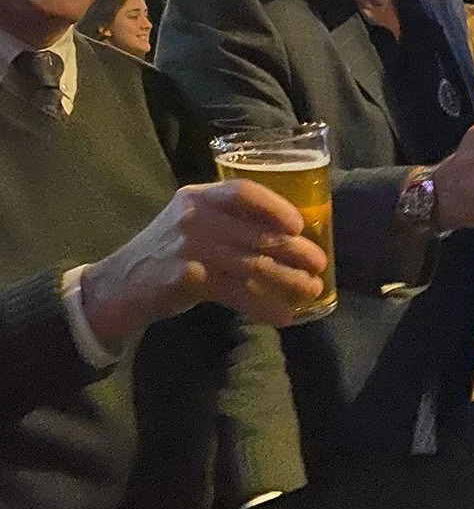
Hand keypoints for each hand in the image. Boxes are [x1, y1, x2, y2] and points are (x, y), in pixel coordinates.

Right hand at [81, 180, 327, 345]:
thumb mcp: (191, 223)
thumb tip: (285, 235)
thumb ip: (227, 221)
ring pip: (253, 264)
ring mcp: (190, 247)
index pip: (243, 192)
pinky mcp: (188, 279)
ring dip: (288, 280)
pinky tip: (283, 317)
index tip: (299, 225)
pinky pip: (237, 293)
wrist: (117, 285)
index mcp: (198, 196)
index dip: (276, 207)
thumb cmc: (165, 252)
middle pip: (257, 233)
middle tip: (320, 264)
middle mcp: (195, 216)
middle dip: (294, 250)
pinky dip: (263, 306)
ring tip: (311, 290)